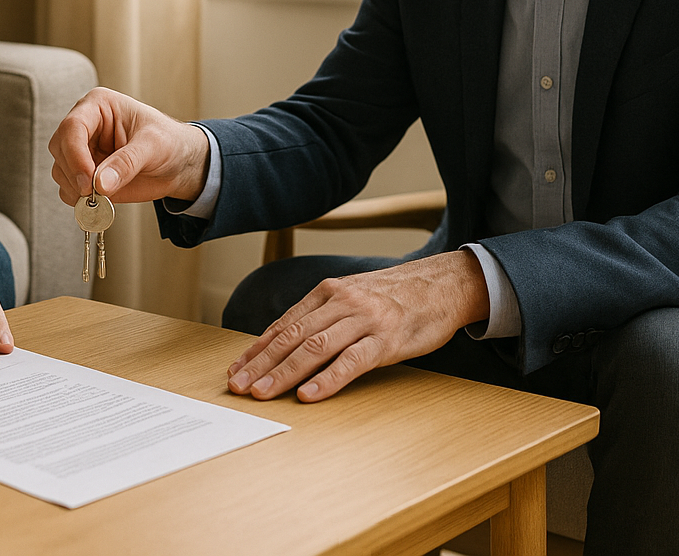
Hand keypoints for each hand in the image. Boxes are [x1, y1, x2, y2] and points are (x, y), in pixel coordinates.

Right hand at [48, 87, 210, 205]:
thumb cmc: (168, 142)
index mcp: (98, 105)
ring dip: (75, 188)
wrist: (177, 164)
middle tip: (94, 192)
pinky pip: (68, 189)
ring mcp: (82, 151)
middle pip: (59, 148)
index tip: (88, 179)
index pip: (72, 126)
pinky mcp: (84, 174)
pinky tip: (98, 202)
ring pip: (60, 170)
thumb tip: (101, 183)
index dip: (75, 154)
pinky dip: (78, 200)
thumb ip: (127, 163)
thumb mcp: (153, 146)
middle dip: (74, 173)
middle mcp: (85, 127)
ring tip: (102, 197)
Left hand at [227, 251, 490, 402]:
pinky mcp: (386, 340)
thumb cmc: (394, 296)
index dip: (256, 348)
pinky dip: (328, 379)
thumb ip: (323, 316)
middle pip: (292, 336)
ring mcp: (363, 320)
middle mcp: (341, 302)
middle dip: (261, 364)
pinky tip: (309, 393)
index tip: (236, 369)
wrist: (442, 285)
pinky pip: (351, 362)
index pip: (283, 323)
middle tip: (239, 386)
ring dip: (284, 373)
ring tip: (263, 393)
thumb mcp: (352, 297)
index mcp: (328, 291)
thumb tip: (286, 343)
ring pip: (315, 348)